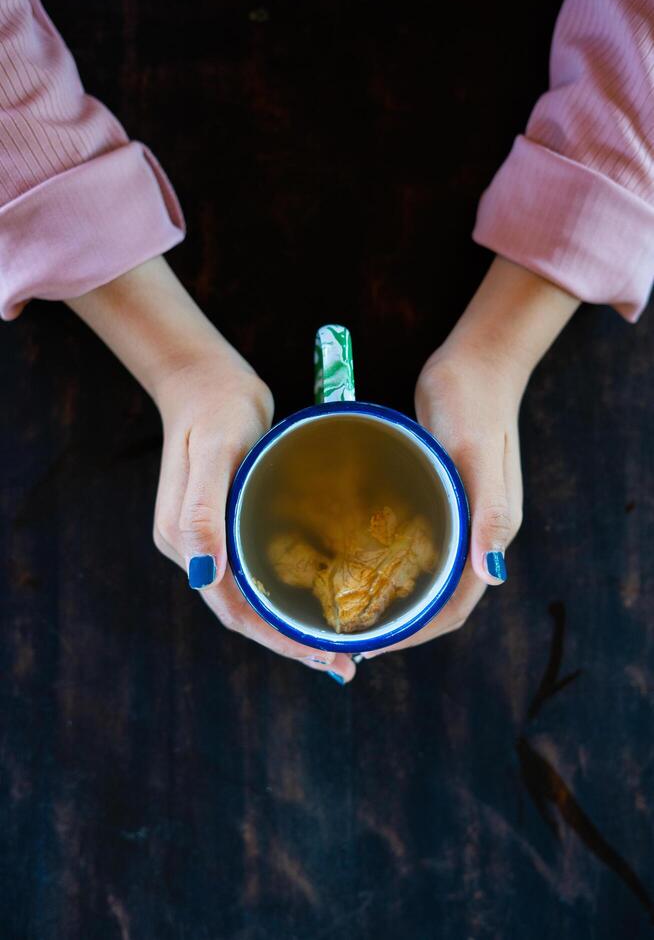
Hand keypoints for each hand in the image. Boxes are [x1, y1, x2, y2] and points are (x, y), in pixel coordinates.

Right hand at [152, 349, 356, 680]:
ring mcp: (212, 540)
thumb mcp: (214, 455)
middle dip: (291, 643)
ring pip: (253, 598)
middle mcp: (195, 550)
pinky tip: (318, 600)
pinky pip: (260, 573)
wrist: (208, 379)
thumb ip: (203, 513)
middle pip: (244, 613)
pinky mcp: (230, 525)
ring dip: (291, 626)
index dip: (277, 638)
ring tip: (337, 648)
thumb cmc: (217, 410)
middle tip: (342, 664)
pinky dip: (288, 595)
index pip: (233, 608)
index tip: (321, 654)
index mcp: (185, 542)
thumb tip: (203, 575)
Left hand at [362, 255, 579, 657]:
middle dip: (398, 626)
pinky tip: (354, 564)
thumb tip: (493, 574)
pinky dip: (389, 567)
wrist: (476, 362)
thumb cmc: (475, 403)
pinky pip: (415, 547)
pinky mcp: (439, 499)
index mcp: (490, 534)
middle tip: (349, 635)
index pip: (455, 605)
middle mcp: (476, 535)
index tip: (371, 644)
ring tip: (347, 611)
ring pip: (425, 578)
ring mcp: (458, 518)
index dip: (415, 632)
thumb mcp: (476, 454)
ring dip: (392, 601)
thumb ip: (487, 513)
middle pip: (439, 601)